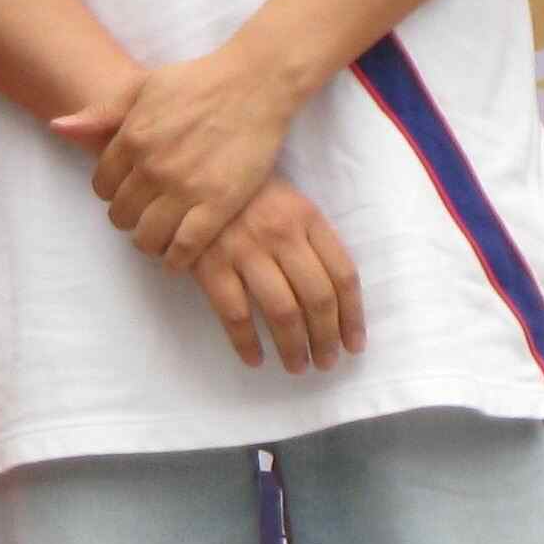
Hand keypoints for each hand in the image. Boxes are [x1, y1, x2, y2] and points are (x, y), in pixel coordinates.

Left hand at [52, 46, 296, 270]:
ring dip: (150, 242)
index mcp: (131, 137)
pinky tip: (179, 255)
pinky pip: (186, 247)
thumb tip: (58, 127)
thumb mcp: (141, 86)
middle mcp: (153, 166)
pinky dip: (178, 258)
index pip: (102, 185)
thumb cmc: (196, 81)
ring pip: (149, 237)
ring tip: (159, 237)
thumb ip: (100, 112)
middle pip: (122, 215)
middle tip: (143, 216)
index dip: (112, 192)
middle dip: (128, 218)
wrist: (252, 84)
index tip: (126, 192)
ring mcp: (186, 187)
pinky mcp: (219, 204)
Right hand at [185, 177, 362, 373]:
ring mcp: (244, 249)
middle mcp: (280, 233)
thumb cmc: (247, 194)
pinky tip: (255, 359)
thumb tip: (338, 300)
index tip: (353, 345)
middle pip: (317, 298)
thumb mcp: (288, 202)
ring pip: (282, 312)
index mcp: (306, 216)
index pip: (343, 274)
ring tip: (297, 366)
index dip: (353, 316)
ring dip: (294, 348)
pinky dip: (247, 344)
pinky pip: (235, 315)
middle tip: (326, 362)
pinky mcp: (210, 264)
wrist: (189, 177)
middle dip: (326, 339)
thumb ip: (313, 240)